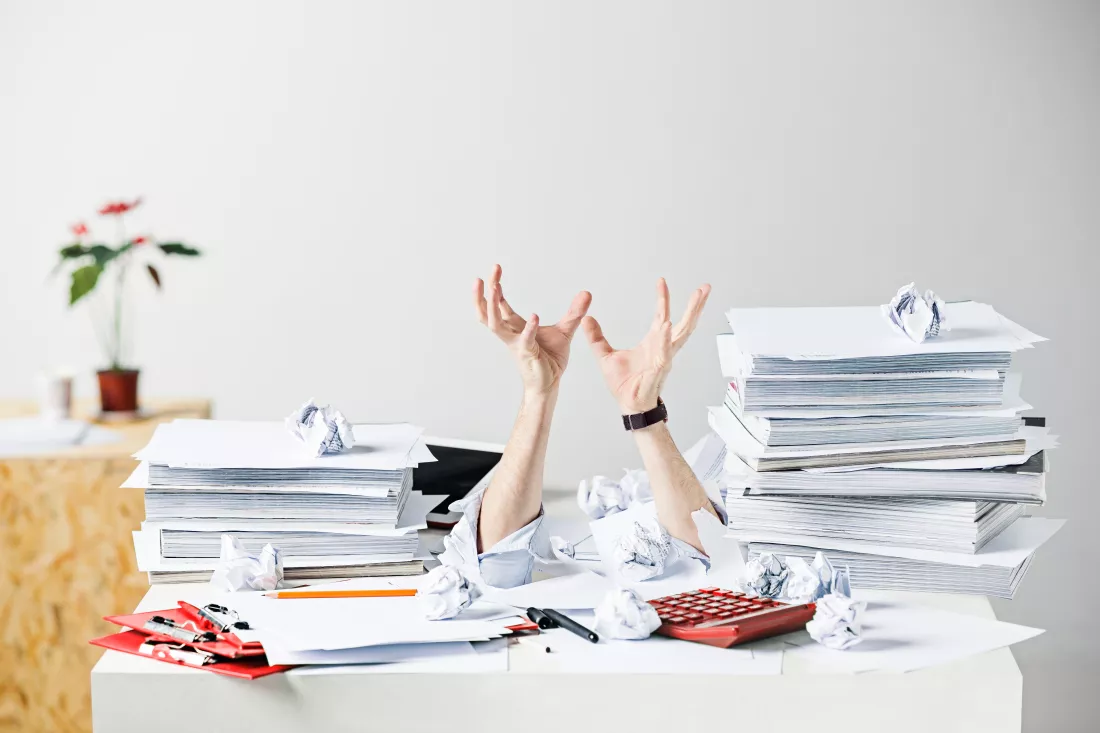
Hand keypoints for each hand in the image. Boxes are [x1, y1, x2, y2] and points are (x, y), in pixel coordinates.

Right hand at [474, 264, 591, 395]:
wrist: (550, 383)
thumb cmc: (550, 358)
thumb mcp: (564, 330)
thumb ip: (574, 311)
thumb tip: (587, 292)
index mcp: (514, 326)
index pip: (498, 304)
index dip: (494, 286)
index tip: (496, 268)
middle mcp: (510, 334)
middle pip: (487, 312)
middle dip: (484, 293)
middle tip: (486, 274)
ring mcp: (516, 344)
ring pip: (495, 325)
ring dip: (492, 306)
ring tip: (495, 288)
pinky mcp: (527, 355)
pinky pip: (524, 340)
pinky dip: (529, 328)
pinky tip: (534, 316)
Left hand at [583, 278, 710, 413]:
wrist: (628, 406)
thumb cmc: (624, 385)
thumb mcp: (605, 356)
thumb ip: (596, 338)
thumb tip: (587, 319)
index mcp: (653, 342)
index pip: (661, 315)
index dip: (663, 298)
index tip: (662, 281)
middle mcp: (663, 348)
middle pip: (683, 322)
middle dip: (695, 305)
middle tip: (704, 288)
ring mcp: (664, 358)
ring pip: (681, 334)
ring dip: (690, 316)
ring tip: (697, 299)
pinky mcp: (658, 371)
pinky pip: (663, 352)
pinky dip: (665, 339)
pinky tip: (666, 325)